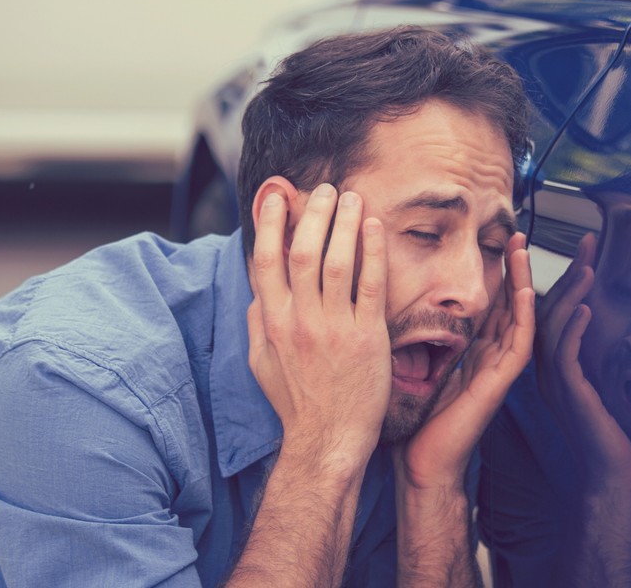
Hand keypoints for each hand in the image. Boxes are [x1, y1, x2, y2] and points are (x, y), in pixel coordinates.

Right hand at [247, 184, 391, 463]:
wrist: (328, 440)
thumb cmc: (297, 403)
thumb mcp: (262, 362)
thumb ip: (258, 322)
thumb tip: (257, 289)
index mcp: (272, 322)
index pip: (265, 260)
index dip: (271, 222)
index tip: (279, 194)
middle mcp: (299, 321)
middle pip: (302, 251)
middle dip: (312, 212)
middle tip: (325, 189)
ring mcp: (333, 328)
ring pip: (335, 261)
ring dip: (343, 222)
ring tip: (351, 196)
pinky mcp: (367, 337)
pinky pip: (371, 284)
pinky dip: (371, 251)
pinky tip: (373, 226)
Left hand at [395, 232, 535, 490]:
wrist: (420, 463)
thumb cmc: (409, 422)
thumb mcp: (408, 365)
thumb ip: (408, 336)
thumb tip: (380, 300)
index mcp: (468, 351)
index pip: (486, 302)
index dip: (491, 271)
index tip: (488, 239)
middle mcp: (486, 356)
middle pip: (508, 302)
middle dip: (514, 268)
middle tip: (515, 233)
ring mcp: (497, 369)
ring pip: (519, 315)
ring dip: (523, 280)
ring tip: (522, 249)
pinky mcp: (500, 383)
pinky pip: (519, 343)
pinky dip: (525, 315)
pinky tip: (526, 289)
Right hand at [536, 234, 630, 494]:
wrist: (609, 474)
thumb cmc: (612, 434)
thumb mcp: (603, 385)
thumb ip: (596, 358)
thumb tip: (605, 328)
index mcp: (554, 366)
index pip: (552, 312)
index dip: (565, 278)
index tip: (584, 250)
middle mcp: (547, 370)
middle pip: (547, 310)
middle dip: (567, 273)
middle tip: (586, 240)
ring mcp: (554, 382)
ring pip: (553, 327)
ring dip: (572, 293)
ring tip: (589, 264)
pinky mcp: (568, 394)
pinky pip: (566, 355)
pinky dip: (575, 328)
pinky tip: (588, 308)